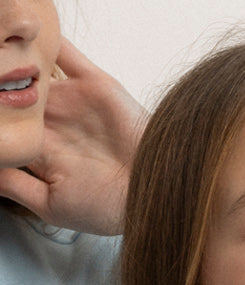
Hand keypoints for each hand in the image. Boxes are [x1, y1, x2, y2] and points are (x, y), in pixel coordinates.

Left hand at [0, 41, 144, 233]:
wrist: (152, 190)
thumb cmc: (105, 207)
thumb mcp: (51, 206)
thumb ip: (15, 186)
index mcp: (44, 152)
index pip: (8, 130)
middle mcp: (55, 124)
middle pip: (16, 97)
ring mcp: (71, 101)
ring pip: (33, 72)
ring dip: (15, 63)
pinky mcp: (91, 83)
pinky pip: (64, 54)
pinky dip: (48, 42)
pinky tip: (28, 39)